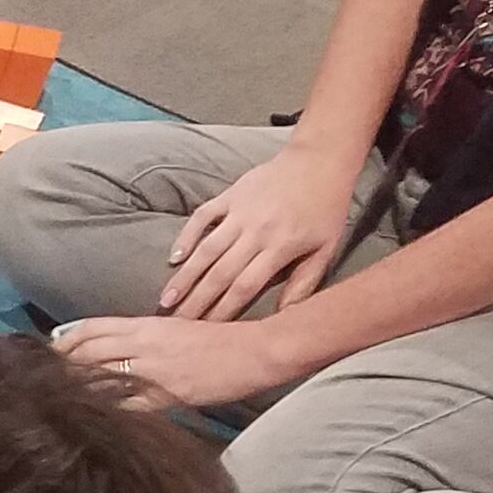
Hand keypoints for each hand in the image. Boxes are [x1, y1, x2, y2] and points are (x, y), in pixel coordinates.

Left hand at [52, 311, 300, 414]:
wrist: (257, 351)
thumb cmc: (219, 341)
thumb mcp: (175, 331)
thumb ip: (144, 338)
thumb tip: (115, 349)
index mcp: (146, 325)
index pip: (92, 328)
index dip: (64, 340)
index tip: (47, 352)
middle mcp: (143, 344)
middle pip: (87, 353)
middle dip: (60, 366)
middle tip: (39, 380)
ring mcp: (153, 370)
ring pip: (100, 376)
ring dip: (74, 388)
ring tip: (53, 399)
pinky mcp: (166, 394)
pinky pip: (126, 404)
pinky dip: (105, 409)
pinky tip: (88, 418)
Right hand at [162, 146, 360, 319]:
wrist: (320, 160)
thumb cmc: (326, 208)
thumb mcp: (325, 248)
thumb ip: (304, 283)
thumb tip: (285, 317)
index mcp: (281, 246)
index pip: (244, 287)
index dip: (222, 312)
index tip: (205, 333)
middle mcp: (257, 231)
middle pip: (220, 274)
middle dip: (196, 302)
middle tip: (175, 325)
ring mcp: (240, 212)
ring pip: (206, 250)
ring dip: (184, 277)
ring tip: (166, 300)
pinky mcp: (230, 195)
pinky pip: (202, 217)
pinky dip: (186, 236)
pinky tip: (173, 258)